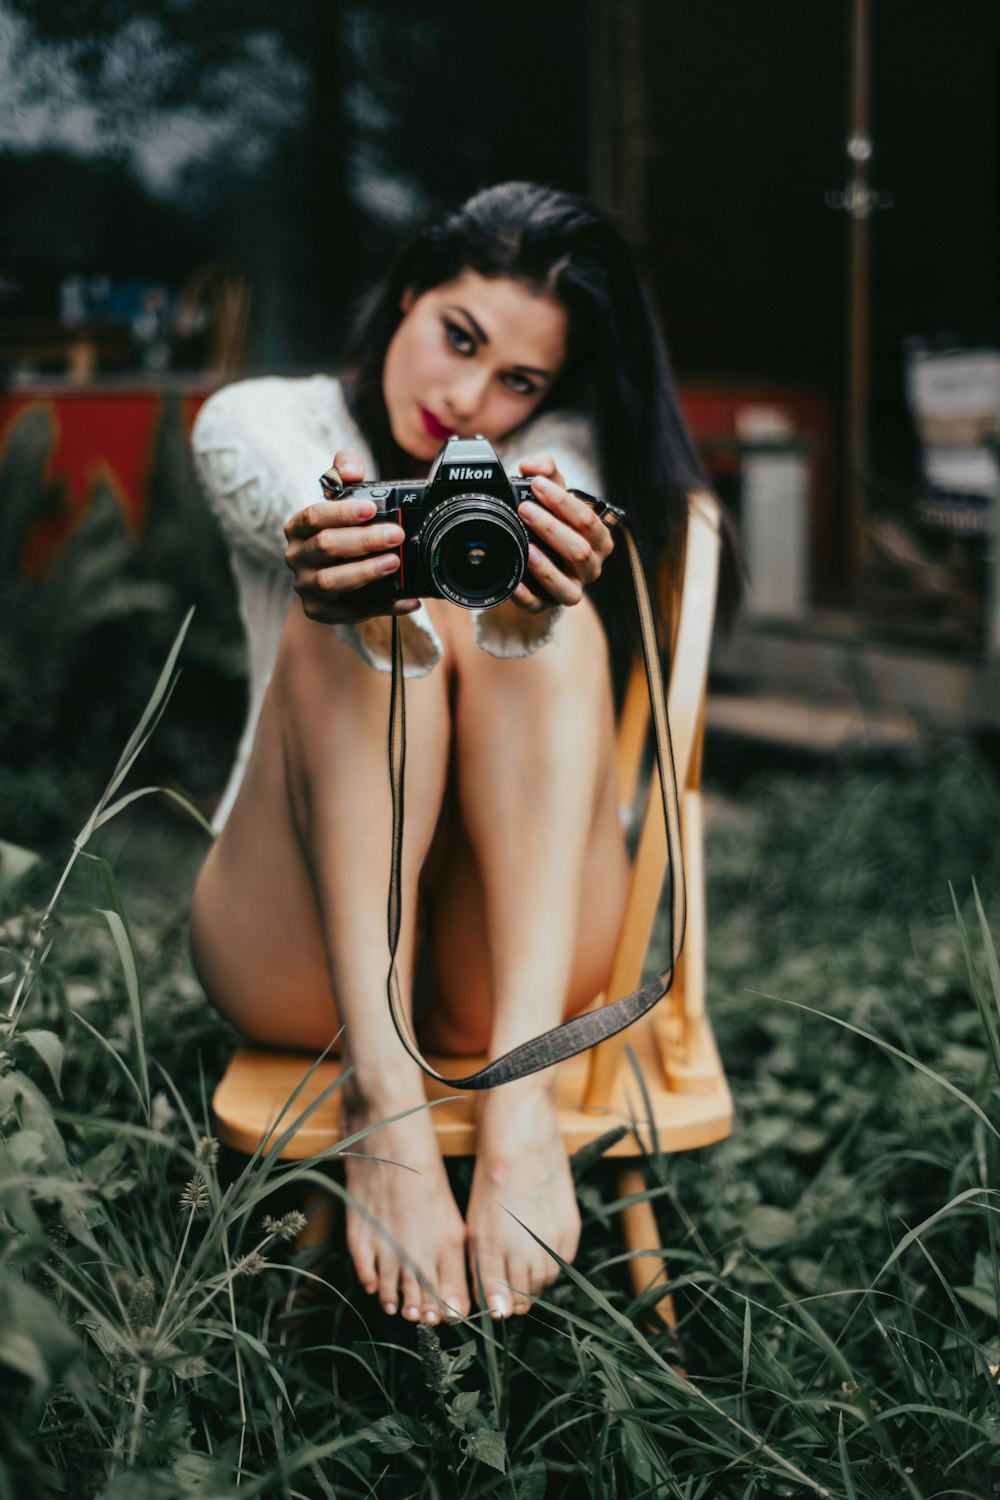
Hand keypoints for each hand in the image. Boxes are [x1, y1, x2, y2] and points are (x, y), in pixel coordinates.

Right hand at [282, 449, 420, 624]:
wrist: (328, 579)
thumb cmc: (338, 533)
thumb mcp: (339, 501)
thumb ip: (343, 474)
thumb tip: (351, 467)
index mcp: (297, 528)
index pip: (313, 517)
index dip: (342, 512)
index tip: (372, 508)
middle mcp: (296, 558)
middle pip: (325, 547)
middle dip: (363, 540)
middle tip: (396, 535)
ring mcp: (307, 588)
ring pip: (332, 581)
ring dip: (366, 571)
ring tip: (394, 562)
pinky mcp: (322, 612)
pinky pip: (354, 611)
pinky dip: (384, 606)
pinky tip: (408, 598)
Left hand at [510, 453, 614, 612]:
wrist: (542, 560)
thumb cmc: (552, 524)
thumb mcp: (552, 496)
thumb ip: (546, 473)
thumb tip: (534, 465)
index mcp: (598, 539)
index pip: (587, 520)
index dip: (562, 502)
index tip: (537, 484)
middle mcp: (590, 566)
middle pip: (579, 551)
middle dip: (551, 528)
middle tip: (524, 508)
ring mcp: (572, 589)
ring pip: (567, 585)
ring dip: (545, 566)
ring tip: (527, 546)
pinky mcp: (547, 605)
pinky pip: (538, 605)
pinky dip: (525, 595)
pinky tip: (513, 582)